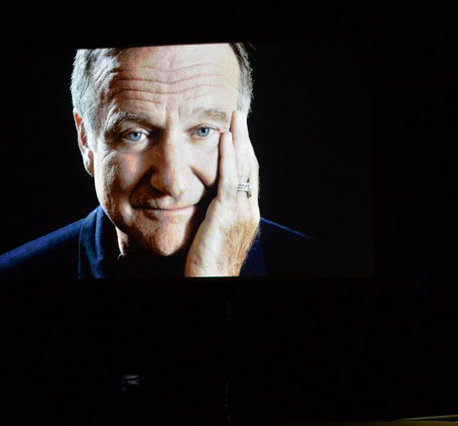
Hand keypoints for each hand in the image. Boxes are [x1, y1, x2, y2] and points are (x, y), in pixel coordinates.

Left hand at [185, 111, 259, 275]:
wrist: (212, 282)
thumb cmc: (207, 265)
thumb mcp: (215, 235)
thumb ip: (215, 216)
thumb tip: (207, 202)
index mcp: (248, 215)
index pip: (249, 177)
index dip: (244, 153)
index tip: (238, 133)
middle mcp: (250, 210)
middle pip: (251, 166)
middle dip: (245, 139)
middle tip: (240, 116)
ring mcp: (242, 211)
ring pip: (244, 168)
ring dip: (239, 139)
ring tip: (235, 117)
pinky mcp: (228, 214)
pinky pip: (230, 179)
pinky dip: (228, 157)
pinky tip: (224, 138)